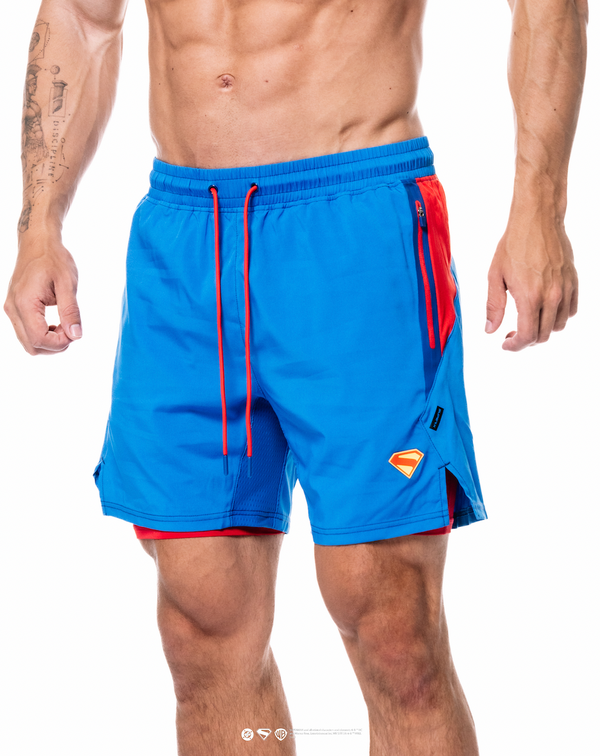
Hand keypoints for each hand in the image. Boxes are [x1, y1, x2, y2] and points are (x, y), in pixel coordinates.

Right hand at [4, 240, 81, 355]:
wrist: (37, 243)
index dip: (60, 343)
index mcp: (25, 303)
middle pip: (32, 346)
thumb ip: (71, 311)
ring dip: (49, 342)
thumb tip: (76, 335)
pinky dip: (42, 335)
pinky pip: (26, 332)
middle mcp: (13, 309)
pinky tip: (55, 324)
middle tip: (70, 329)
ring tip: (64, 325)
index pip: (39, 339)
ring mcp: (11, 309)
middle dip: (54, 346)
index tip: (74, 332)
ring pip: (28, 342)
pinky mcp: (14, 309)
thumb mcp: (67, 284)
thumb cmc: (52, 259)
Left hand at [485, 210, 577, 350]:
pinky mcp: (574, 282)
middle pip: (543, 335)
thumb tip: (490, 329)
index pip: (527, 336)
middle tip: (512, 334)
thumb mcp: (495, 276)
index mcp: (529, 297)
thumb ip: (494, 306)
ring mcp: (565, 290)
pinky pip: (571, 311)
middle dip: (526, 340)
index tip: (505, 344)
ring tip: (528, 321)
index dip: (515, 346)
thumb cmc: (513, 245)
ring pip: (559, 326)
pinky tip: (544, 310)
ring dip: (543, 330)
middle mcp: (551, 297)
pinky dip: (559, 317)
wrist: (537, 220)